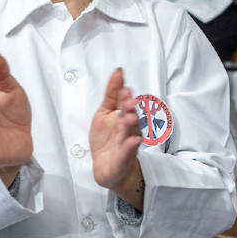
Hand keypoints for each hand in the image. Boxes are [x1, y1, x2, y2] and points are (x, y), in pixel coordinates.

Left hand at [89, 69, 142, 206]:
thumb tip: (118, 72)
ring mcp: (127, 144)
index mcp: (124, 117)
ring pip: (131, 134)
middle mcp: (128, 129)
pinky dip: (129, 147)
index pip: (125, 104)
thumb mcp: (104, 112)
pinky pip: (127, 153)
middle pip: (131, 117)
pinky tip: (132, 141)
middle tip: (129, 102)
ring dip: (132, 126)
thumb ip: (112, 93)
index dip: (125, 97)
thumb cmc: (107, 138)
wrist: (107, 165)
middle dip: (131, 109)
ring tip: (130, 118)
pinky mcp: (123, 160)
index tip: (125, 88)